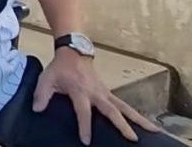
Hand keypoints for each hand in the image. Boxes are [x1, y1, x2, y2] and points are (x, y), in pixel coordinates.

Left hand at [32, 47, 160, 144]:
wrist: (74, 50)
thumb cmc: (60, 67)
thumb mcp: (47, 78)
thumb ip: (41, 94)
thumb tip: (37, 109)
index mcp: (80, 90)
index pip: (83, 111)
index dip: (84, 125)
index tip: (86, 141)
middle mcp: (96, 92)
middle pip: (112, 110)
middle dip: (122, 125)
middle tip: (133, 139)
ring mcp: (105, 92)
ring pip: (124, 107)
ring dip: (139, 119)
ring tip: (154, 131)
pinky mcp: (109, 93)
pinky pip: (123, 105)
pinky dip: (135, 115)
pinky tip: (146, 125)